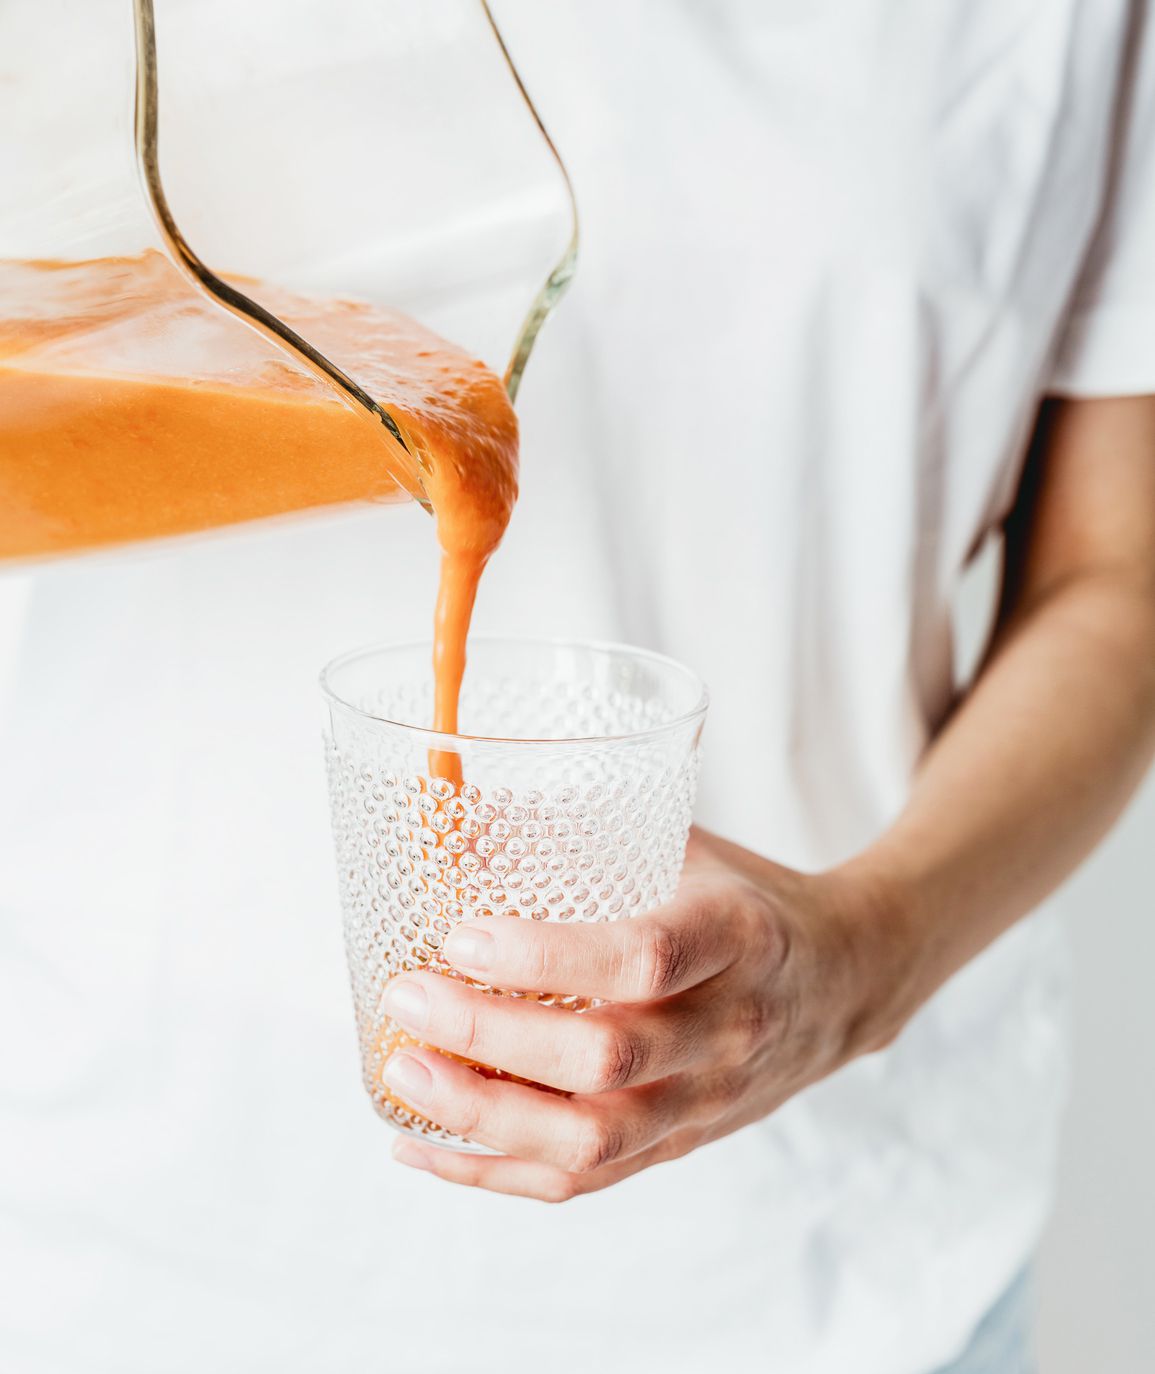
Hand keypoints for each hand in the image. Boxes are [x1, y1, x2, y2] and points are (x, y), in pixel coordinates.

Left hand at [380, 828, 910, 1200]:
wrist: (846, 981)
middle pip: (607, 1059)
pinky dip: (493, 1171)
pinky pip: (583, 1181)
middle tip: (408, 998)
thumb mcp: (686, 849)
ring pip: (592, 1138)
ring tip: (402, 1072)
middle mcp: (729, 1029)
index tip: (462, 936)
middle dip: (491, 1035)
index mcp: (737, 938)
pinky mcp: (679, 1146)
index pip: (645, 958)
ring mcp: (706, 1101)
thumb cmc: (746, 903)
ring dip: (484, 1115)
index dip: (547, 956)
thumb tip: (456, 827)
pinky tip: (421, 1144)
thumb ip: (587, 837)